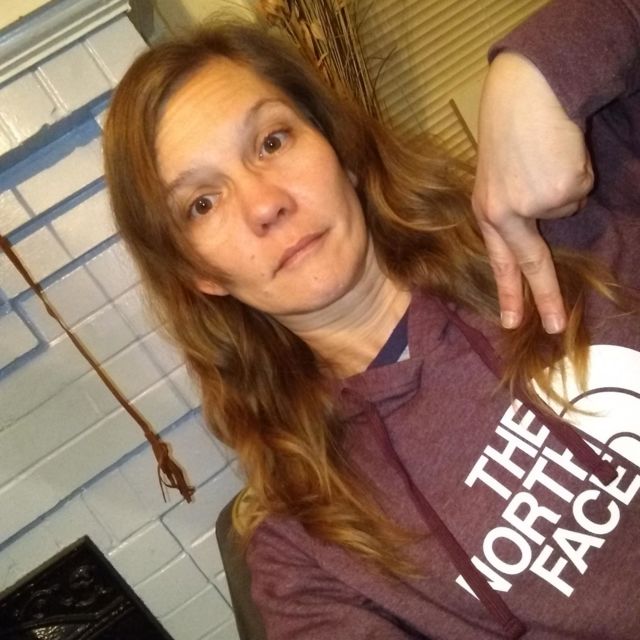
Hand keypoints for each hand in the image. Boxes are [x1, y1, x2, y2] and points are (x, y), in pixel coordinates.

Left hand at [472, 52, 593, 333]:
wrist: (526, 93)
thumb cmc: (511, 129)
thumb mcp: (498, 176)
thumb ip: (514, 207)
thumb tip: (547, 220)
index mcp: (487, 211)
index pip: (499, 260)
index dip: (508, 292)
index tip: (511, 322)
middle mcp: (505, 214)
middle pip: (531, 263)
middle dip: (546, 296)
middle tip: (555, 327)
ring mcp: (534, 204)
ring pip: (566, 209)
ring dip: (564, 184)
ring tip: (546, 156)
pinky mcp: (562, 190)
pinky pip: (580, 189)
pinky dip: (577, 171)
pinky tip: (560, 151)